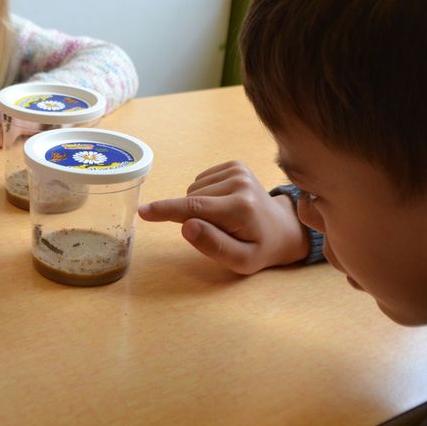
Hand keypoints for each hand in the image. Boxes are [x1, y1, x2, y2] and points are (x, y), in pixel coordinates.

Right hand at [138, 161, 308, 274]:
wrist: (282, 227)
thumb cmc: (259, 249)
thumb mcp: (241, 260)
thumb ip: (213, 245)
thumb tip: (186, 226)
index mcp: (241, 208)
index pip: (194, 209)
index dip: (166, 210)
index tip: (143, 211)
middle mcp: (239, 183)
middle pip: (191, 200)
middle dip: (192, 217)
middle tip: (218, 231)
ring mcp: (238, 170)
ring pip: (193, 190)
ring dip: (198, 206)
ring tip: (223, 218)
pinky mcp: (234, 165)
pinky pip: (200, 181)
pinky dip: (204, 195)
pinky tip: (223, 204)